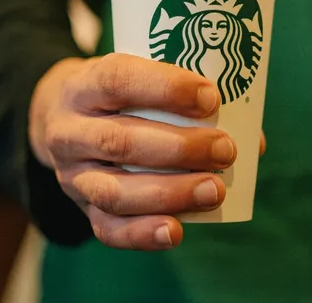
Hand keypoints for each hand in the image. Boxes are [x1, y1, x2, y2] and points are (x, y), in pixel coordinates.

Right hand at [29, 54, 235, 250]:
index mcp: (84, 85)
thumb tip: (253, 139)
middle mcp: (69, 131)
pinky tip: (176, 231)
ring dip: (170, 193)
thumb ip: (184, 99)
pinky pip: (108, 228)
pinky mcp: (82, 208)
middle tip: (226, 149)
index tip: (211, 97)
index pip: (118, 80)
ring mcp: (72, 174)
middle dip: (179, 149)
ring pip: (115, 191)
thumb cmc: (119, 95)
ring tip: (215, 191)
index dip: (165, 87)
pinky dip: (143, 234)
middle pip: (119, 141)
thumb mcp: (136, 76)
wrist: (57, 119)